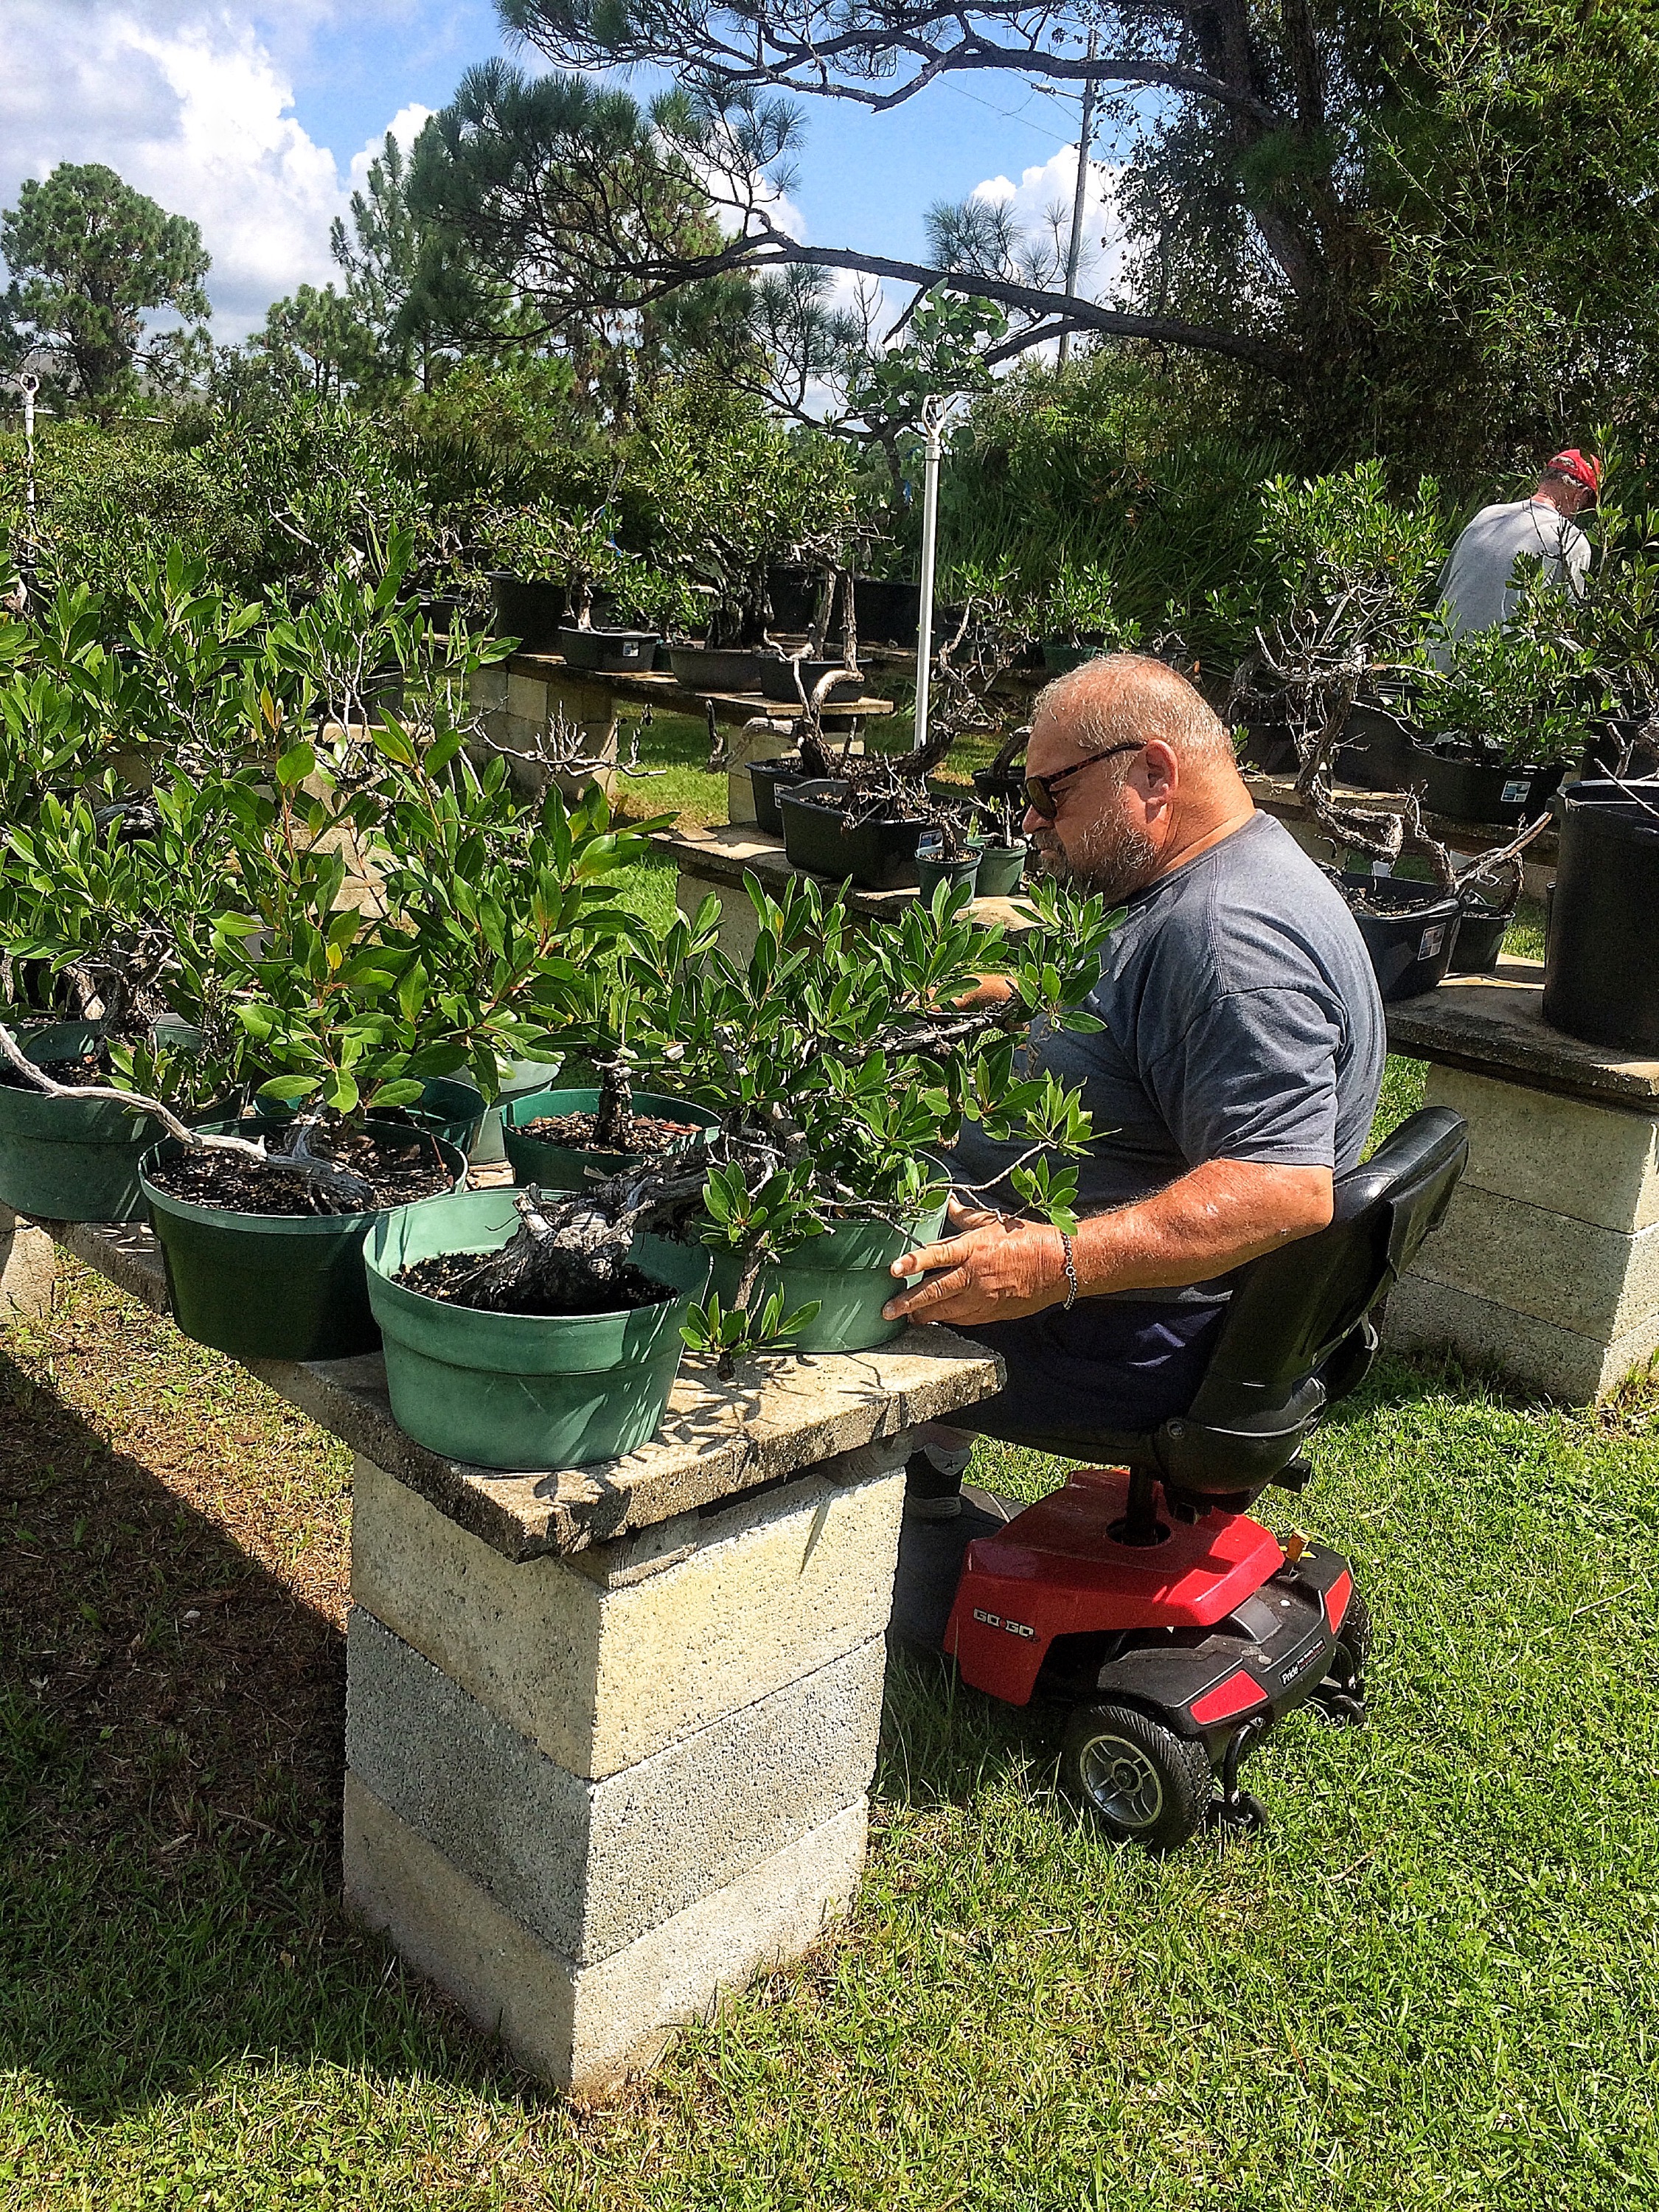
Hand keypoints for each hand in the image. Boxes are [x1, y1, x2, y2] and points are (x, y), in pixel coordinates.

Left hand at [881, 1198, 1067, 1327]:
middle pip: (933, 1291)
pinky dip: (947, 1319)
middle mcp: (973, 1275)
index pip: (936, 1255)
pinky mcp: (991, 1313)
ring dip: (923, 1315)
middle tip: (886, 1310)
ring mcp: (982, 1298)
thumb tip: (948, 1202)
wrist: (1058, 1266)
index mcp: (972, 1248)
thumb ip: (965, 1217)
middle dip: (907, 1302)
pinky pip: (962, 1319)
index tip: (893, 1269)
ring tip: (906, 1316)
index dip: (913, 1262)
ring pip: (944, 1311)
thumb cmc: (1027, 1239)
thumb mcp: (993, 1221)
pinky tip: (936, 1318)